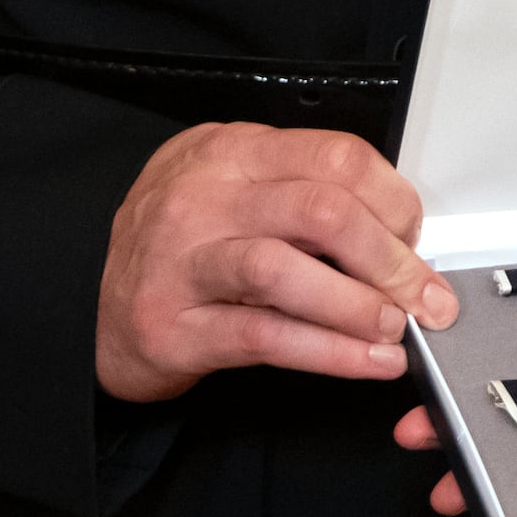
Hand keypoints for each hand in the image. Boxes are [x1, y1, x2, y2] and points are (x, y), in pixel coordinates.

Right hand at [96, 122, 458, 401]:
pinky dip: (327, 352)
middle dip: (391, 259)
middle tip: (423, 296)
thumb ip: (301, 197)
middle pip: (321, 210)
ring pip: (286, 269)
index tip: (416, 238)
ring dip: (357, 305)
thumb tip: (397, 235)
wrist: (92, 306)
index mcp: (231, 154)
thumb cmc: (177, 247)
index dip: (393, 200)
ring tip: (395, 330)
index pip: (334, 157)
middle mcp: (204, 199)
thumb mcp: (233, 193)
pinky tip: (365, 362)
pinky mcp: (174, 327)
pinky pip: (263, 336)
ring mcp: (183, 262)